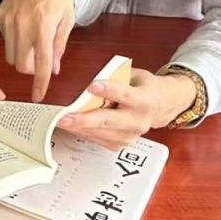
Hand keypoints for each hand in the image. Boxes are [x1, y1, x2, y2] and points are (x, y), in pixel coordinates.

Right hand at [0, 0, 74, 102]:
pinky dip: (15, 41)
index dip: (40, 84)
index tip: (38, 97)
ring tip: (32, 43)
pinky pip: (5, 39)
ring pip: (10, 55)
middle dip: (31, 69)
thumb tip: (52, 68)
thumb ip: (59, 45)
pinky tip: (24, 27)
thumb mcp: (68, 18)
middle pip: (21, 64)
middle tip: (40, 61)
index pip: (40, 64)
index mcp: (44, 26)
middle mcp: (23, 25)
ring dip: (22, 57)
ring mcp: (8, 20)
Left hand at [56, 69, 197, 150]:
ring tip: (60, 120)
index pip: (125, 95)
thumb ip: (115, 79)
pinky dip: (83, 132)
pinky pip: (98, 139)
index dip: (108, 90)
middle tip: (64, 116)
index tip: (92, 86)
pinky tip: (70, 126)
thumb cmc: (143, 88)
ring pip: (100, 133)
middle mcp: (139, 121)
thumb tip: (92, 86)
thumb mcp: (134, 75)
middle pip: (108, 120)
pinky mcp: (121, 144)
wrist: (161, 105)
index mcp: (145, 99)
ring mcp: (130, 135)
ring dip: (77, 127)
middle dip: (83, 119)